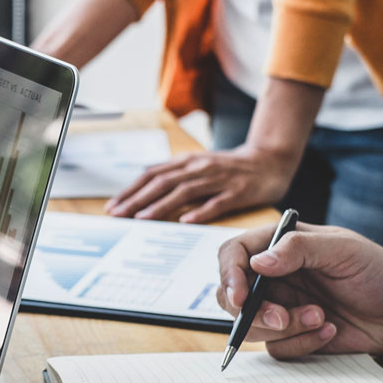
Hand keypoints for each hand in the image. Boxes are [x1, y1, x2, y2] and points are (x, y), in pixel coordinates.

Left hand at [104, 145, 296, 222]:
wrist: (269, 160)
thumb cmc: (230, 168)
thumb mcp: (199, 166)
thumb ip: (175, 175)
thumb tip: (145, 187)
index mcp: (188, 162)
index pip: (153, 175)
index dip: (131, 190)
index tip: (113, 205)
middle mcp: (200, 168)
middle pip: (163, 182)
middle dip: (138, 199)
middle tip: (118, 214)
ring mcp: (219, 180)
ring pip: (185, 192)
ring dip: (161, 205)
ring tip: (142, 218)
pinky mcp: (238, 192)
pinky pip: (217, 203)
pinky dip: (200, 211)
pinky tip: (186, 221)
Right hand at [216, 223, 382, 358]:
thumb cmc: (377, 270)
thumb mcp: (343, 250)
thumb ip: (299, 249)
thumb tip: (257, 263)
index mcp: (279, 246)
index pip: (233, 254)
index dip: (229, 276)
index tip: (242, 298)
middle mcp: (274, 277)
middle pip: (232, 296)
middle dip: (253, 313)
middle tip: (281, 318)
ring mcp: (281, 307)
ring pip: (252, 327)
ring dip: (285, 328)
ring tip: (321, 318)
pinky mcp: (293, 335)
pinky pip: (278, 348)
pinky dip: (302, 342)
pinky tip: (330, 330)